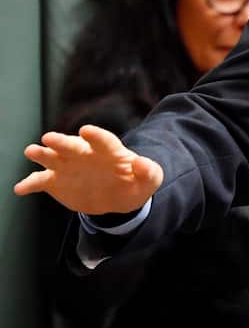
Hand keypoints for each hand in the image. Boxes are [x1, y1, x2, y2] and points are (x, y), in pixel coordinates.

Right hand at [13, 126, 162, 214]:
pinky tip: (21, 188)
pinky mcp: (56, 182)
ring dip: (42, 154)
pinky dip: (30, 184)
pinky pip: (40, 181)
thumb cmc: (135, 184)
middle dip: (62, 142)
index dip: (96, 136)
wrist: (118, 196)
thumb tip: (141, 162)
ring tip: (32, 151)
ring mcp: (69, 166)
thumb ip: (149, 172)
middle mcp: (86, 154)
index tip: (86, 130)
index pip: (104, 141)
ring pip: (53, 158)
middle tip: (49, 138)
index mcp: (110, 152)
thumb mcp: (149, 180)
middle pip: (73, 146)